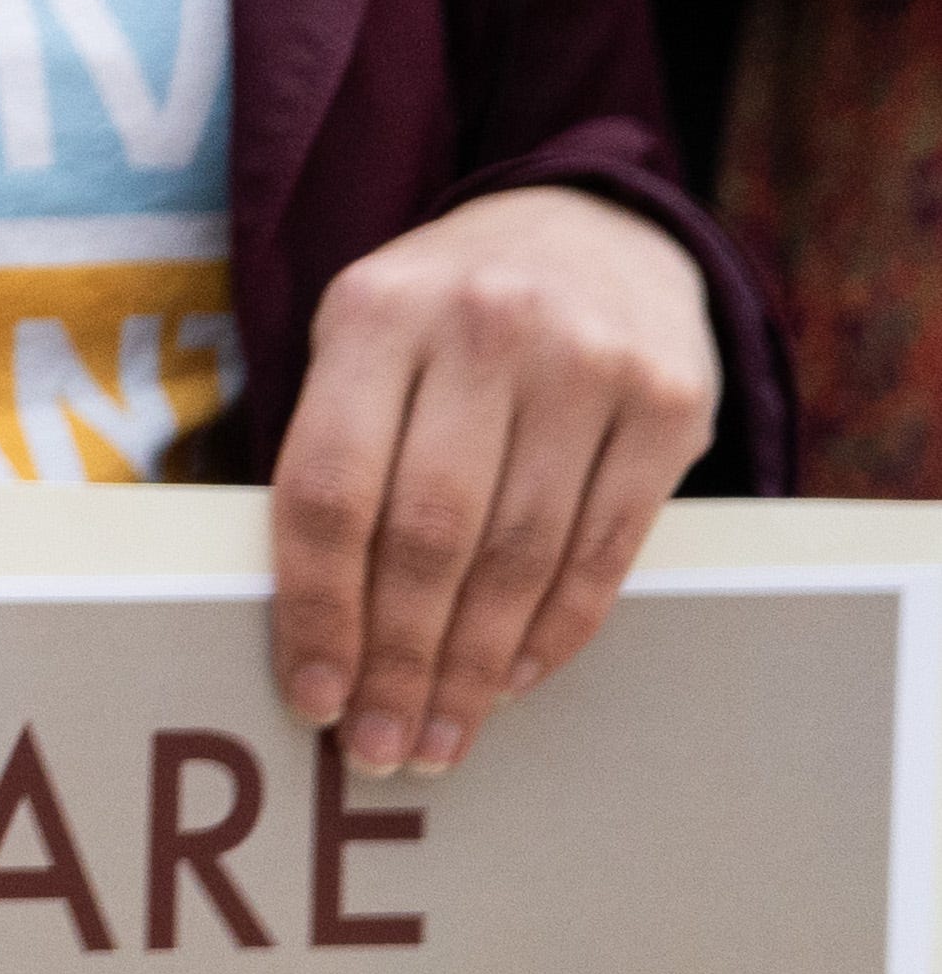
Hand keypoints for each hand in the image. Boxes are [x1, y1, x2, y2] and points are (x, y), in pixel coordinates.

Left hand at [270, 179, 720, 771]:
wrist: (591, 226)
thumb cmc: (446, 311)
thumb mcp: (365, 335)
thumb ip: (336, 443)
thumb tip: (301, 617)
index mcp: (376, 312)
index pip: (330, 488)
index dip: (317, 607)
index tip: (309, 696)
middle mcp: (484, 331)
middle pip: (428, 536)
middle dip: (399, 660)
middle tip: (378, 747)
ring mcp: (587, 365)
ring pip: (519, 557)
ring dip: (476, 668)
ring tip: (440, 735)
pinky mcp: (671, 404)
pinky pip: (603, 550)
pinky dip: (555, 631)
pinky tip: (515, 681)